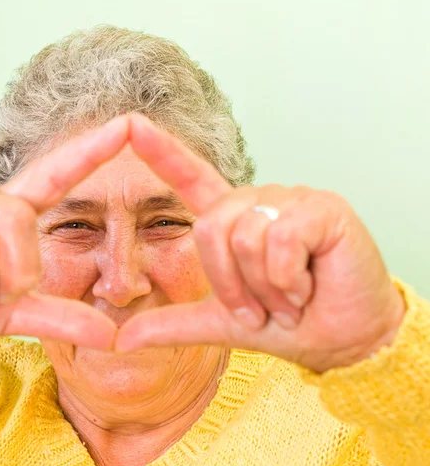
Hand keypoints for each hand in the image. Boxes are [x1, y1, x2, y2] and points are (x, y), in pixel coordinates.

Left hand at [116, 116, 405, 372]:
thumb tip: (122, 339)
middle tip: (263, 309)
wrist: (343, 340)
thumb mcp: (221, 324)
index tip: (129, 124)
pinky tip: (308, 288)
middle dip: (231, 285)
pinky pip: (281, 240)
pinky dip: (288, 280)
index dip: (160, 152)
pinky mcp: (322, 207)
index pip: (190, 177)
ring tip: (290, 299)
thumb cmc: (287, 323)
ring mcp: (290, 199)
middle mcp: (257, 201)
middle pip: (210, 228)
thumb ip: (173, 324)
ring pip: (245, 237)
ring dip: (265, 288)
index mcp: (231, 220)